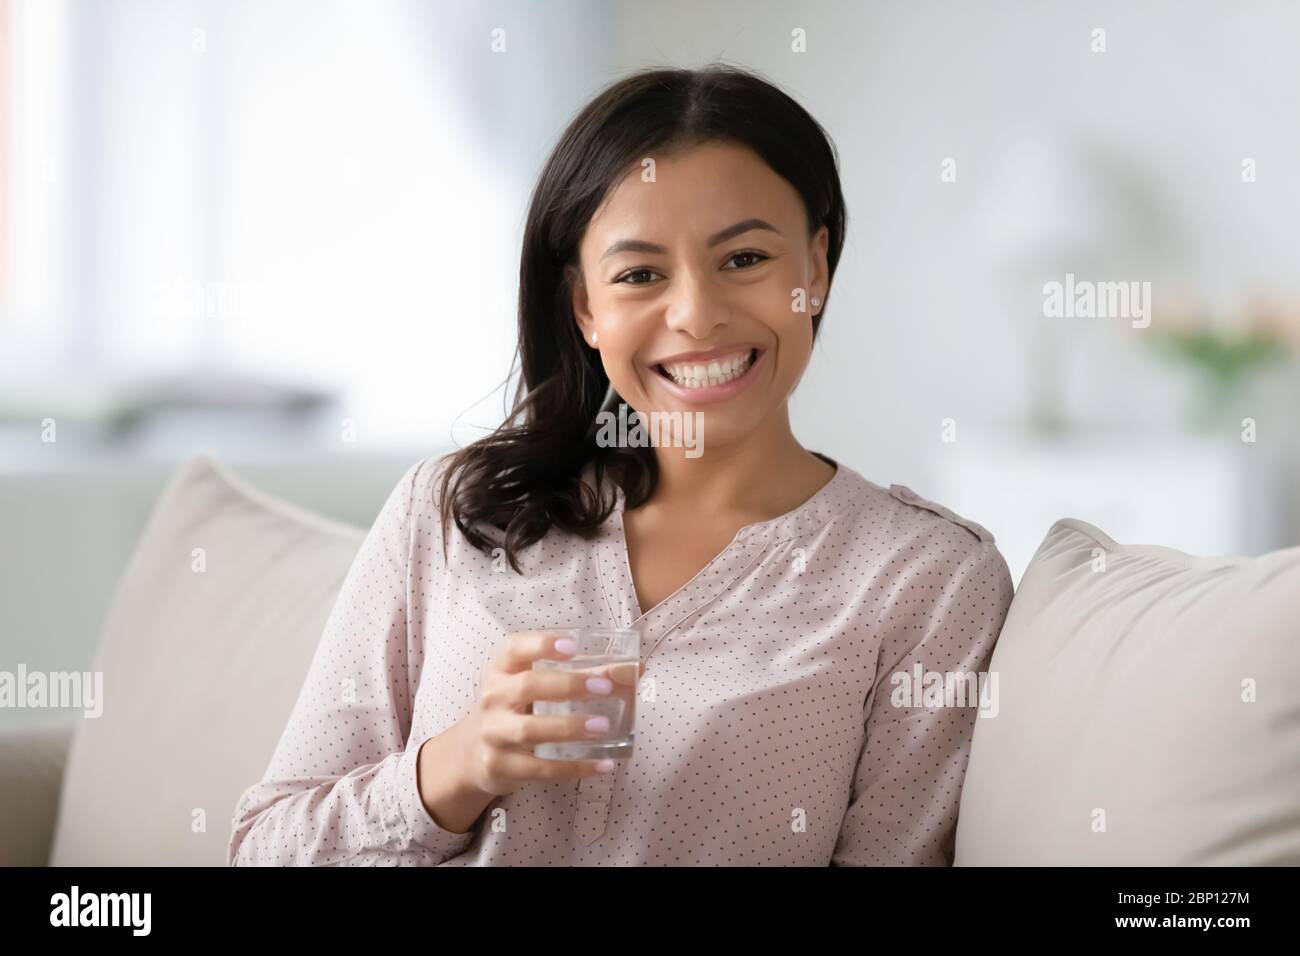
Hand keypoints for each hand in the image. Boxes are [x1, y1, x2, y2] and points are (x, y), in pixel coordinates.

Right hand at [452, 630, 646, 797]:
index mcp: (501, 669)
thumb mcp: (534, 686)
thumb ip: (583, 675)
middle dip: (567, 685)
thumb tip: (636, 670)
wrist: (471, 753)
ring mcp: (494, 733)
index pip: (514, 648)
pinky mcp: (500, 765)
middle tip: (603, 687)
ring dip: (569, 727)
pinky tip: (603, 764)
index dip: (542, 644)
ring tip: (603, 726)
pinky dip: (573, 768)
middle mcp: (493, 697)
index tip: (572, 645)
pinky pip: (540, 768)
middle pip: (528, 686)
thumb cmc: (513, 708)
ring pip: (530, 729)